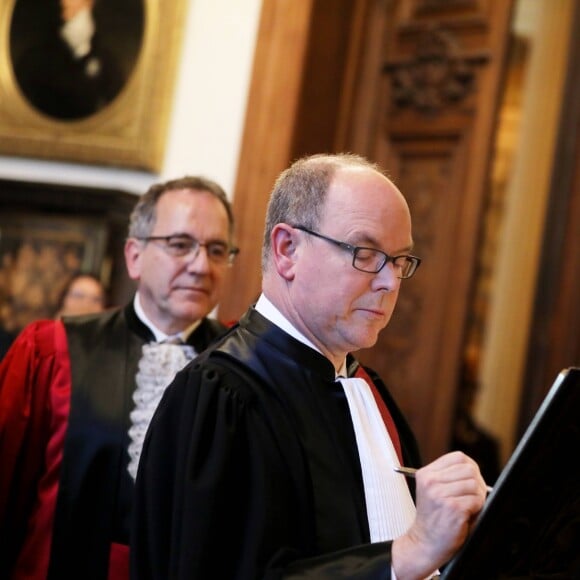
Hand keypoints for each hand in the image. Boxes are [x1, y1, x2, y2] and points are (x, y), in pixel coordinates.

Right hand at [392, 451, 486, 578]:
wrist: (425, 542)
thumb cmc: (433, 518)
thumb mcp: (432, 490)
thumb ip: (448, 476)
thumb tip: (474, 470)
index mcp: (426, 473)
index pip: (459, 457)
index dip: (471, 467)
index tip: (471, 479)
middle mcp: (431, 481)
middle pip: (470, 469)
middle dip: (477, 483)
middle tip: (472, 496)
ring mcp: (440, 494)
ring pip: (475, 484)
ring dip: (478, 497)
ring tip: (469, 507)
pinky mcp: (453, 508)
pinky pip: (477, 500)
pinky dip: (477, 508)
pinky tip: (467, 515)